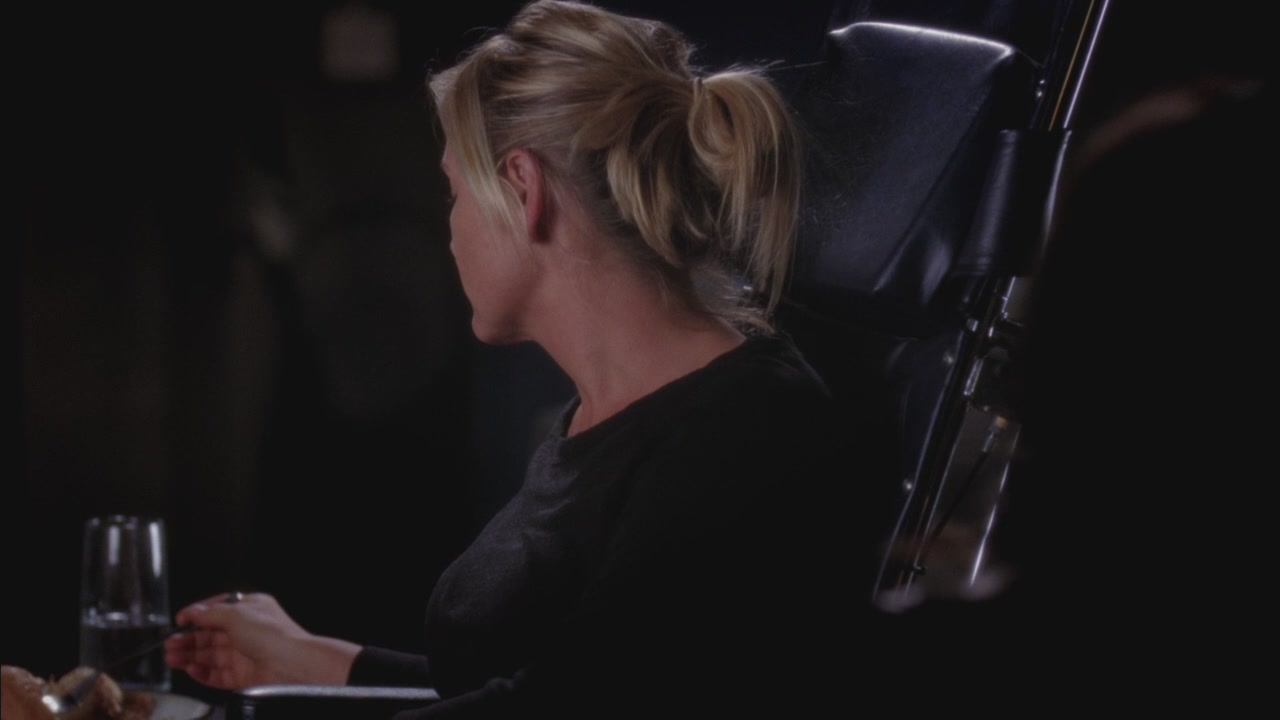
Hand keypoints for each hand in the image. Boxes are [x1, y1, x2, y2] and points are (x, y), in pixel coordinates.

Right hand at [164, 592, 359, 689]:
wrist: (291, 665)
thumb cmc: (271, 634)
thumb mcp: (237, 614)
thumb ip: (211, 613)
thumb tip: (193, 612)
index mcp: (250, 609)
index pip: (218, 609)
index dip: (198, 614)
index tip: (179, 621)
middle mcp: (247, 630)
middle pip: (211, 634)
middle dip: (189, 638)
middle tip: (169, 644)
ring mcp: (245, 654)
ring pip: (211, 655)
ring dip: (190, 655)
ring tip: (171, 657)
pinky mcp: (243, 675)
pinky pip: (218, 674)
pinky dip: (203, 672)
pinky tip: (190, 669)